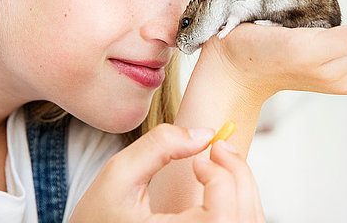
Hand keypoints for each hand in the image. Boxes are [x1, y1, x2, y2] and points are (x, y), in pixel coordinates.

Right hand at [68, 123, 265, 222]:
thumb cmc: (97, 217)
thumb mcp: (118, 174)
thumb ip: (159, 145)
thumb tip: (204, 133)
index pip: (222, 214)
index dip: (219, 176)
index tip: (198, 161)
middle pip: (244, 217)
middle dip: (238, 173)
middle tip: (220, 148)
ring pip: (249, 222)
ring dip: (242, 187)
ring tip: (219, 164)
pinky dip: (240, 203)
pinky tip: (220, 186)